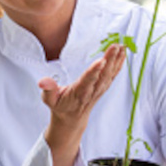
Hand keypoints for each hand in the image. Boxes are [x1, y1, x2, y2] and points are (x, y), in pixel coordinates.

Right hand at [39, 44, 125, 165]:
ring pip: (110, 74)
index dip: (94, 72)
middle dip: (110, 60)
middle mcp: (92, 91)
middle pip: (103, 75)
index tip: (101, 61)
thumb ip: (48, 90)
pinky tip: (123, 54)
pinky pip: (113, 75)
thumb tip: (43, 81)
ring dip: (116, 60)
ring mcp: (100, 89)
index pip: (88, 81)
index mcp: (79, 93)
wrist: (72, 119)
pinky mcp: (103, 86)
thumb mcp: (49, 100)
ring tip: (121, 46)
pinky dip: (119, 64)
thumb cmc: (60, 106)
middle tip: (115, 46)